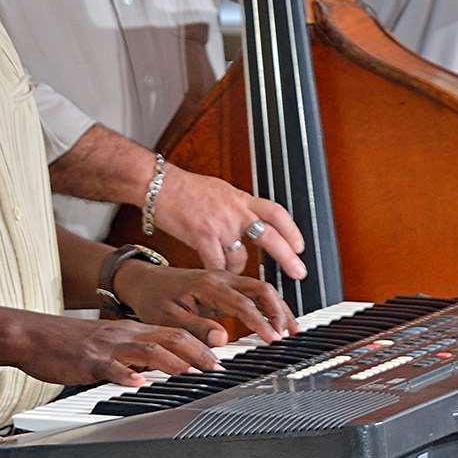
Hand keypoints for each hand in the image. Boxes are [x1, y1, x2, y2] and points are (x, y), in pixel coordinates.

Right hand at [11, 314, 220, 389]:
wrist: (32, 335)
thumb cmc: (68, 343)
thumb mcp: (107, 345)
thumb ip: (132, 354)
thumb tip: (158, 370)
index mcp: (130, 331)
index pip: (172, 332)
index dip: (199, 344)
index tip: (219, 359)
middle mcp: (123, 335)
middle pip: (168, 337)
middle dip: (196, 352)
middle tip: (216, 368)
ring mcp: (106, 347)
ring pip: (145, 349)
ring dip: (171, 363)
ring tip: (190, 374)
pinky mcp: (87, 360)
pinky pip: (109, 367)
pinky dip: (125, 375)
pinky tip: (137, 383)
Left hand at [113, 264, 297, 345]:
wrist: (143, 281)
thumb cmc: (153, 299)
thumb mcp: (168, 319)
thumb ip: (196, 329)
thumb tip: (221, 340)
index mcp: (207, 285)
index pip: (242, 303)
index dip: (260, 322)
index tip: (272, 339)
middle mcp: (220, 278)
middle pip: (260, 289)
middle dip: (279, 311)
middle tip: (290, 334)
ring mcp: (225, 279)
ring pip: (261, 288)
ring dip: (278, 308)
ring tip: (292, 330)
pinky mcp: (226, 285)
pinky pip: (254, 292)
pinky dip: (269, 305)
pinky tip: (277, 320)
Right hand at [149, 165, 308, 280]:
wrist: (157, 184)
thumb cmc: (183, 188)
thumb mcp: (220, 191)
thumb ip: (237, 207)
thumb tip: (250, 219)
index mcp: (241, 199)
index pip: (276, 212)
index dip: (292, 230)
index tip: (300, 246)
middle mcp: (235, 211)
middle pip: (270, 236)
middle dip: (287, 257)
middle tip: (299, 272)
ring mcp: (220, 224)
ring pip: (240, 258)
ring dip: (236, 268)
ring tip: (227, 267)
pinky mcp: (202, 236)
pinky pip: (217, 264)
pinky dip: (216, 272)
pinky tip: (213, 273)